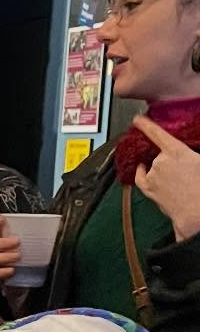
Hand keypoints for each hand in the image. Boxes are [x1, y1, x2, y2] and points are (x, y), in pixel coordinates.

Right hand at [0, 216, 21, 286]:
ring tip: (17, 256)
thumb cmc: (15, 263)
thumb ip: (11, 235)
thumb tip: (4, 219)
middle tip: (17, 242)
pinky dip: (3, 271)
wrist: (18, 285)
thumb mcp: (15, 248)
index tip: (2, 220)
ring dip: (6, 256)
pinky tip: (11, 270)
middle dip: (4, 243)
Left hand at [134, 115, 199, 240]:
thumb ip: (190, 155)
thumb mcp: (199, 161)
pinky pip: (140, 178)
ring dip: (162, 170)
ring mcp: (153, 176)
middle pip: (161, 155)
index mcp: (177, 152)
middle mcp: (161, 161)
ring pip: (154, 167)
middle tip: (184, 172)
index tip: (137, 118)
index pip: (157, 134)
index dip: (146, 125)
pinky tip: (144, 171)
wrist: (196, 212)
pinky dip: (141, 173)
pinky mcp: (149, 190)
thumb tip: (186, 155)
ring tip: (177, 180)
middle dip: (170, 161)